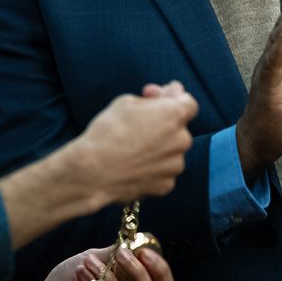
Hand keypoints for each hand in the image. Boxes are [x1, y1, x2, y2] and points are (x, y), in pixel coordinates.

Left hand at [15, 244, 174, 280]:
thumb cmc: (69, 280)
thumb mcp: (93, 259)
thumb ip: (113, 254)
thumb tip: (133, 241)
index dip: (159, 269)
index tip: (143, 251)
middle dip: (137, 272)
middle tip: (120, 254)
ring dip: (106, 277)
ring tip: (87, 262)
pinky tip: (80, 272)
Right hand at [71, 81, 196, 205]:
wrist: (92, 171)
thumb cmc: (107, 132)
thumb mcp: (126, 101)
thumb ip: (154, 98)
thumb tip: (168, 95)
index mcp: (174, 115)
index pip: (189, 103)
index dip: (172, 98)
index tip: (156, 98)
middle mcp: (182, 140)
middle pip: (178, 128)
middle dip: (162, 124)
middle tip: (137, 123)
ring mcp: (175, 165)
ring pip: (171, 152)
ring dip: (158, 147)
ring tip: (130, 148)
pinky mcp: (166, 185)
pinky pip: (163, 171)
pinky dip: (152, 167)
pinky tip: (132, 165)